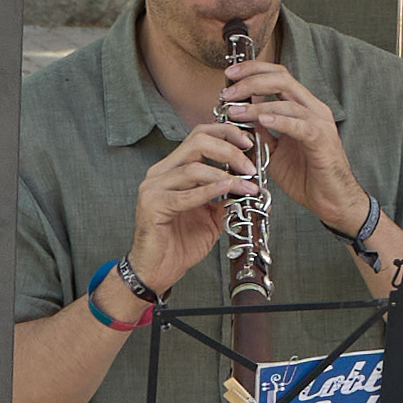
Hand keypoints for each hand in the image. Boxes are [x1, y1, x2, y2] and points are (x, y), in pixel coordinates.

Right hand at [132, 122, 255, 292]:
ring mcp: (153, 187)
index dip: (225, 133)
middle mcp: (160, 172)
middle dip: (229, 150)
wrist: (159, 269)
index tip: (249, 143)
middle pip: (197, 143)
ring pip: (193, 168)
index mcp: (172, 168)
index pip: (199, 136)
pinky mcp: (152, 205)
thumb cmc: (180, 241)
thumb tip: (249, 182)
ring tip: (247, 185)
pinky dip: (210, 191)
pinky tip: (228, 189)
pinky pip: (186, 195)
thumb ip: (226, 196)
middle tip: (250, 166)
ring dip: (226, 175)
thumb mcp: (212, 215)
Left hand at [220, 47, 365, 230]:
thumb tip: (242, 118)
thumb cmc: (307, 177)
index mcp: (303, 108)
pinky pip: (299, 125)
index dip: (253, 71)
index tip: (230, 76)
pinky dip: (279, 120)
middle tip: (228, 92)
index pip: (278, 76)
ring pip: (286, 102)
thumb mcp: (276, 151)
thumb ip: (262, 133)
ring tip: (235, 112)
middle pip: (282, 79)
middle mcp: (313, 109)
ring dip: (256, 105)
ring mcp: (320, 123)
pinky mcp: (322, 140)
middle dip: (251, 80)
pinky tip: (262, 120)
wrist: (330, 201)